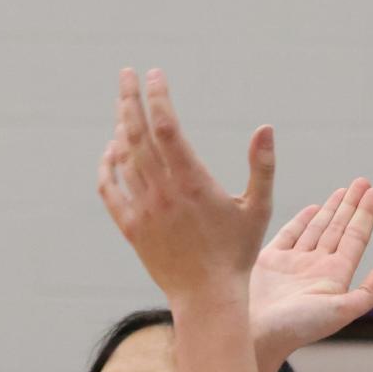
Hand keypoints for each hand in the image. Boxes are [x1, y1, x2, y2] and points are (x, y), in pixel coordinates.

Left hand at [96, 67, 275, 304]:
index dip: (158, 97)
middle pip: (137, 134)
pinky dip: (107, 165)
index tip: (156, 74)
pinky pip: (110, 188)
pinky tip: (110, 150)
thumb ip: (261, 166)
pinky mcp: (131, 227)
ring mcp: (143, 209)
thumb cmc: (238, 254)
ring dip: (120, 126)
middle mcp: (163, 192)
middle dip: (129, 98)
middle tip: (126, 74)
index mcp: (193, 183)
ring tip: (122, 105)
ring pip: (122, 156)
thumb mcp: (259, 209)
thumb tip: (266, 128)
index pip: (167, 127)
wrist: (208, 297)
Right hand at [249, 179, 372, 371]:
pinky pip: (290, 235)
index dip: (366, 214)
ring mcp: (294, 264)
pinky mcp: (270, 262)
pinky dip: (303, 221)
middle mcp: (317, 268)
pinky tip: (314, 208)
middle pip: (340, 229)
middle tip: (364, 181)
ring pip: (317, 229)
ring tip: (344, 190)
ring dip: (331, 209)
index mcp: (334, 277)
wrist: (253, 337)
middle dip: (352, 205)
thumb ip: (366, 293)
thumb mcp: (338, 311)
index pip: (355, 238)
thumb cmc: (295, 328)